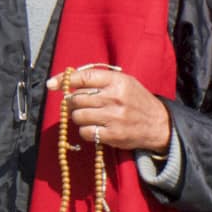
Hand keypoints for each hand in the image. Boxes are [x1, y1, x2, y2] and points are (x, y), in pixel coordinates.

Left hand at [50, 66, 172, 155]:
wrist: (159, 124)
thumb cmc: (137, 101)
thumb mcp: (125, 82)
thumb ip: (100, 80)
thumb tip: (67, 82)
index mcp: (118, 81)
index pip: (84, 77)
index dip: (64, 80)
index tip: (52, 85)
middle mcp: (115, 98)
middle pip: (77, 99)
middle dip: (73, 103)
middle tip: (79, 106)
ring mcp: (114, 117)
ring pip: (78, 116)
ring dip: (79, 117)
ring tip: (89, 117)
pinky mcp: (113, 135)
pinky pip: (86, 132)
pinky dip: (86, 131)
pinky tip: (95, 128)